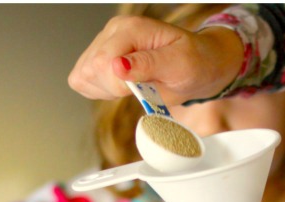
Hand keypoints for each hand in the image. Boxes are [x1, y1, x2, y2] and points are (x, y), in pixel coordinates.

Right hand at [67, 15, 243, 103]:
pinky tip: (125, 86)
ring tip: (136, 85)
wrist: (201, 65)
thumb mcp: (180, 65)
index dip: (120, 86)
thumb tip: (118, 66)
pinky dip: (102, 90)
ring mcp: (104, 43)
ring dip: (108, 90)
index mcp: (132, 28)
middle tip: (143, 87)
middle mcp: (113, 31)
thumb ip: (149, 65)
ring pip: (82, 77)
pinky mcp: (99, 57)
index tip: (144, 89)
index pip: (102, 62)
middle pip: (89, 70)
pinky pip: (83, 81)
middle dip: (115, 89)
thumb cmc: (195, 63)